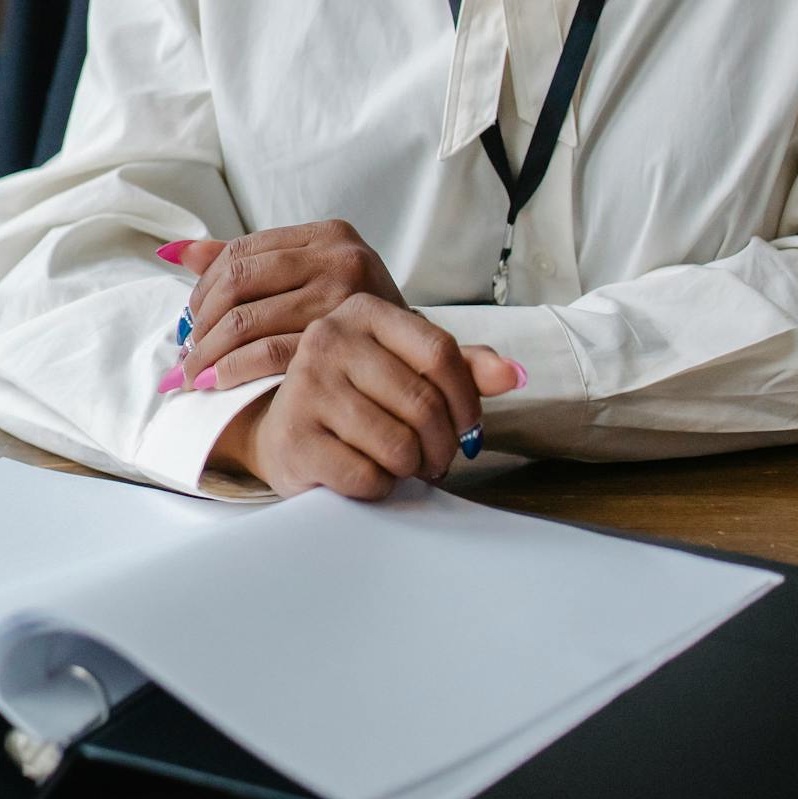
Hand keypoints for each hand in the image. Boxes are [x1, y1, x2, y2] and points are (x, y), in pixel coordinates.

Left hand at [157, 221, 406, 391]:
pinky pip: (271, 353)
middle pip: (238, 282)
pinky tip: (217, 384)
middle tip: (184, 355)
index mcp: (327, 234)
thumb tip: (175, 252)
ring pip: (247, 320)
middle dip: (202, 323)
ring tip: (192, 374)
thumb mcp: (310, 278)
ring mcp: (344, 295)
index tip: (189, 321)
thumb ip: (248, 263)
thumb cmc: (354, 320)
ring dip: (209, 352)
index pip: (242, 251)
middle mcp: (339, 255)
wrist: (414, 361)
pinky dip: (234, 370)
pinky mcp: (344, 339)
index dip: (204, 288)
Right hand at [207, 293, 525, 498]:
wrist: (283, 428)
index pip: (440, 351)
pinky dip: (380, 487)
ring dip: (412, 467)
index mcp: (363, 311)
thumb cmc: (355, 395)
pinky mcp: (294, 437)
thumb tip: (514, 374)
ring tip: (404, 464)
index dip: (467, 399)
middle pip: (422, 402)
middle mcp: (329, 339)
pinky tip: (370, 476)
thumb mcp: (405, 367)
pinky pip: (365, 476)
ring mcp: (306, 387)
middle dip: (443, 444)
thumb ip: (461, 367)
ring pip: (397, 444)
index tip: (470, 428)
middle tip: (439, 459)